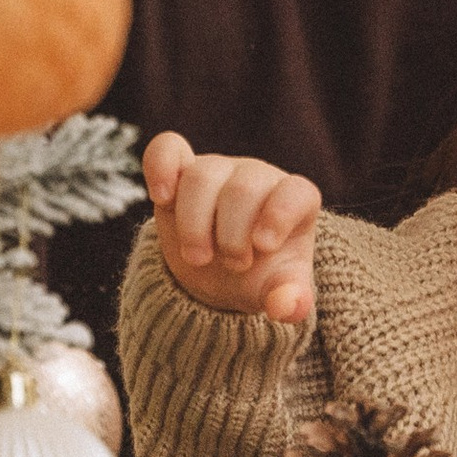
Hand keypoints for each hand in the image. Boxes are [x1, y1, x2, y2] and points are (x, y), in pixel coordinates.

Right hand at [143, 131, 318, 325]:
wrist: (220, 272)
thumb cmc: (258, 275)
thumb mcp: (277, 291)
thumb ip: (290, 300)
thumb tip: (288, 308)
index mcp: (293, 201)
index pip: (295, 193)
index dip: (279, 215)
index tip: (261, 246)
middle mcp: (258, 177)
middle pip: (243, 188)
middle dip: (231, 235)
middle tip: (232, 266)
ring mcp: (219, 170)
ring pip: (202, 175)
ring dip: (194, 222)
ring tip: (198, 257)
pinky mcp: (181, 170)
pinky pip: (168, 149)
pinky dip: (160, 167)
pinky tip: (161, 197)